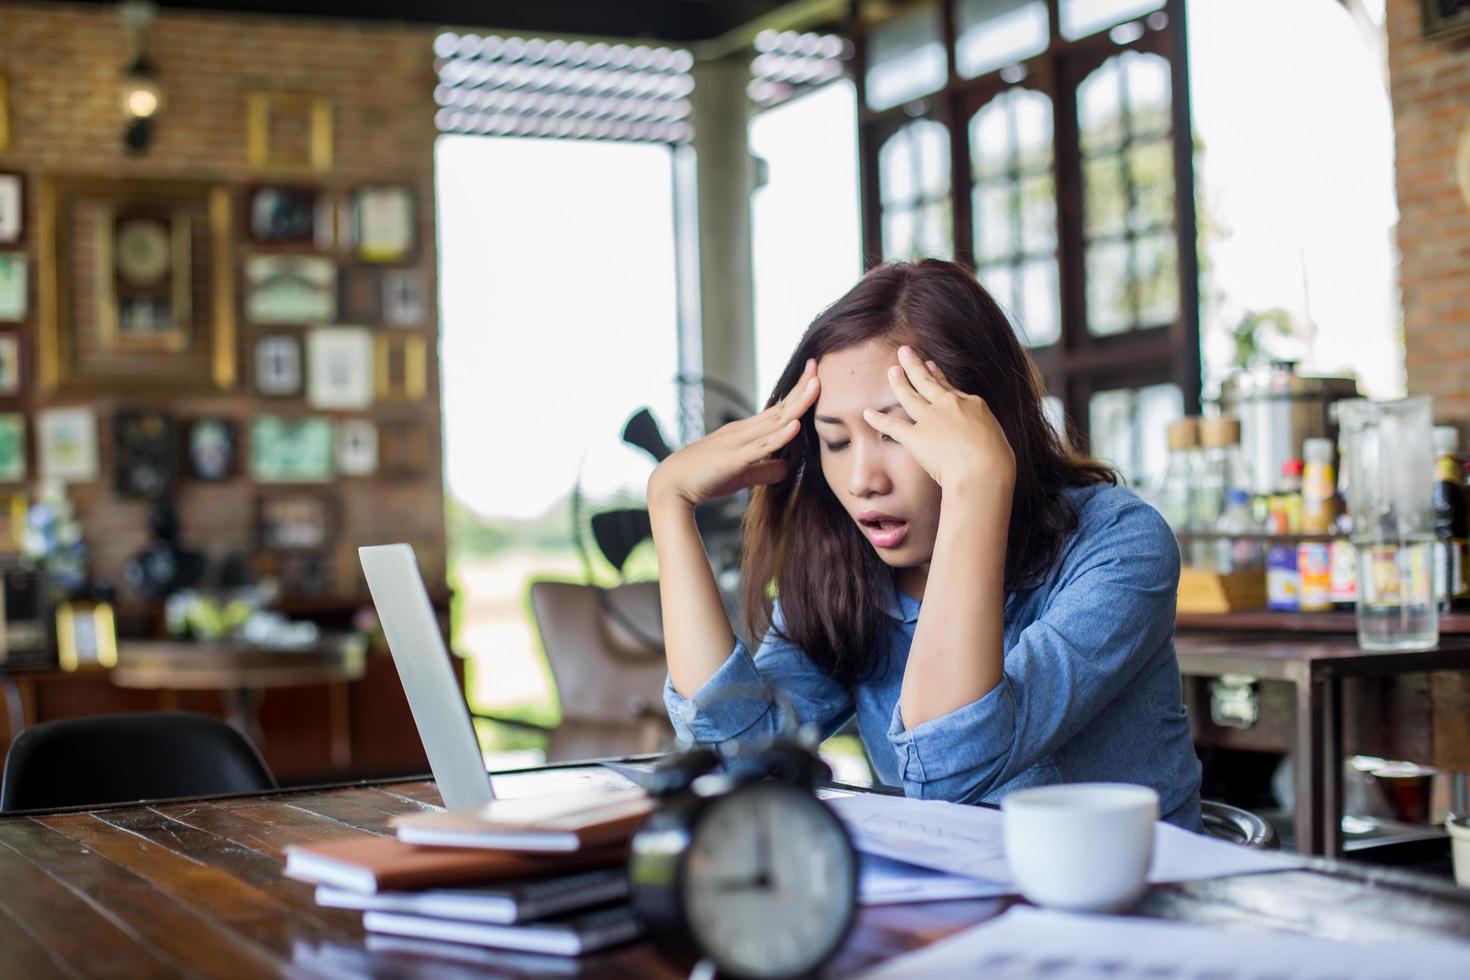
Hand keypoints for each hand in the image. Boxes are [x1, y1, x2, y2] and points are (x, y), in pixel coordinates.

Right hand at [648, 359, 819, 508]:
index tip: (815, 377)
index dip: (797, 394)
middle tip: (818, 365)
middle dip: (801, 388)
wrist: (671, 485)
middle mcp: (743, 431)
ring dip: (797, 403)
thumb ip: (765, 469)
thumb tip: (789, 468)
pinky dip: (780, 436)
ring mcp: (739, 442)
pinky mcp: (734, 459)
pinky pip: (761, 446)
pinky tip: (795, 426)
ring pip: (774, 421)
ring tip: (816, 385)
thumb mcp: (742, 474)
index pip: (777, 409)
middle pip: (780, 407)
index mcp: (745, 432)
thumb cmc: (704, 478)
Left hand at [862, 346, 1015, 496]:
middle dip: (914, 366)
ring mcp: (931, 419)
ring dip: (898, 382)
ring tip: (891, 371)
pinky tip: (867, 413)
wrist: (984, 471)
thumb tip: (980, 440)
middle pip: (928, 382)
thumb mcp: (997, 439)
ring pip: (910, 396)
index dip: (939, 376)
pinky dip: (878, 420)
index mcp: (972, 404)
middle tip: (904, 352)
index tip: (931, 366)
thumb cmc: (997, 462)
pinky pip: (893, 426)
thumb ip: (983, 434)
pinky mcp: (916, 437)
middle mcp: (949, 405)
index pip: (951, 388)